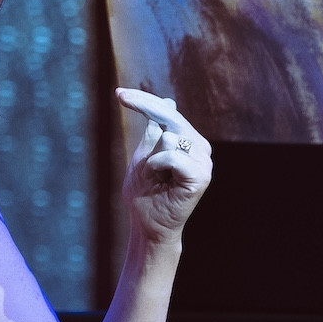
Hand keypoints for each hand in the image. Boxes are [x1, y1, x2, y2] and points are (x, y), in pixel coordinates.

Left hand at [116, 88, 211, 244]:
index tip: (118, 94)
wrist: (149, 227)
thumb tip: (169, 103)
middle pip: (170, 117)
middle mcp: (200, 147)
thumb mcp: (143, 157)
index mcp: (188, 141)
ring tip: (157, 179)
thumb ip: (154, 133)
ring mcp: (204, 161)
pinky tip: (161, 181)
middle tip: (122, 110)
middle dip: (144, 111)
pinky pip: (171, 155)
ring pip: (169, 137)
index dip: (143, 100)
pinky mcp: (201, 175)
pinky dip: (158, 166)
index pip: (167, 112)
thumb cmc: (145, 196)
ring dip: (152, 158)